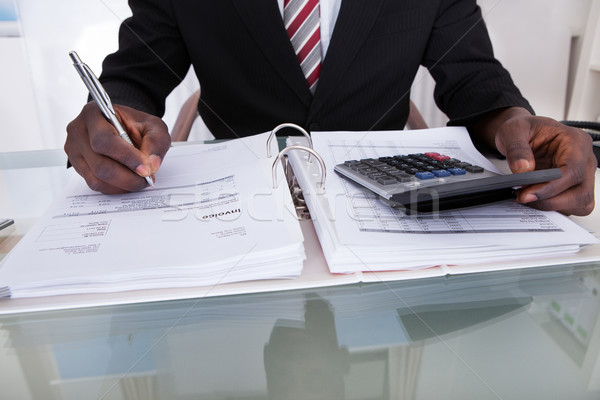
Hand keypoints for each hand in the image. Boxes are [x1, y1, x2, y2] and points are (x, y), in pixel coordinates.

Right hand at [65, 103, 170, 193]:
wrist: (122, 126)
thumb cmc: (135, 124)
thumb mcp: (153, 125)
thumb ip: (156, 141)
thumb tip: (152, 165)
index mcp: (94, 113)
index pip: (105, 140)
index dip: (127, 158)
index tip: (146, 170)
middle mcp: (78, 131)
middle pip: (99, 164)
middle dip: (127, 177)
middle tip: (147, 179)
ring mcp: (74, 150)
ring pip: (96, 178)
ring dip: (122, 185)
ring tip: (139, 180)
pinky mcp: (76, 165)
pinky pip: (94, 184)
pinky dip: (115, 188)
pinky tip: (127, 182)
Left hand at [473, 107, 594, 215]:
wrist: (522, 133)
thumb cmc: (524, 129)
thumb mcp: (513, 130)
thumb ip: (516, 148)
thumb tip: (523, 169)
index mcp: (576, 141)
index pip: (573, 171)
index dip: (551, 187)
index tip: (527, 194)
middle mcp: (584, 160)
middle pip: (581, 192)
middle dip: (551, 201)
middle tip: (522, 198)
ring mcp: (581, 175)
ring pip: (580, 203)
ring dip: (553, 206)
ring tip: (526, 198)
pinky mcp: (572, 187)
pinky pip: (569, 205)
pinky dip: (551, 207)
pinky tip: (532, 199)